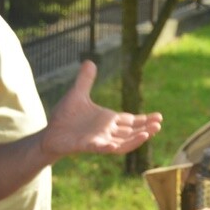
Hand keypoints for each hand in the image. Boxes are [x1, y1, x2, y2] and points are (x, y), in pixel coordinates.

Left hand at [42, 60, 162, 160]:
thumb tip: (90, 61)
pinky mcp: (88, 146)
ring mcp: (99, 140)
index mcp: (108, 120)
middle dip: (145, 129)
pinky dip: (110, 147)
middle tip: (159, 125)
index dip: (144, 120)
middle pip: (131, 132)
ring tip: (147, 134)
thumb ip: (85, 80)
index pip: (131, 121)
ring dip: (134, 140)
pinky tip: (115, 146)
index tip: (159, 117)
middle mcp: (107, 132)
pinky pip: (102, 148)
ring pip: (122, 142)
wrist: (50, 133)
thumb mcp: (77, 94)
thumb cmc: (64, 117)